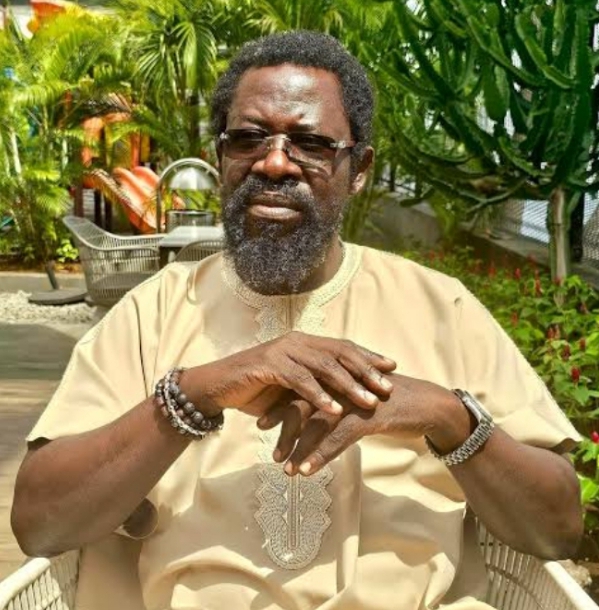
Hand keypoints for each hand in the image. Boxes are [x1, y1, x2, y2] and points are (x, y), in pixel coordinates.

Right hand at [179, 332, 395, 417]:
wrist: (218, 385)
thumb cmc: (256, 387)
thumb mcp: (290, 386)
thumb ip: (313, 385)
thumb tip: (342, 397)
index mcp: (305, 343)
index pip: (343, 347)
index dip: (368, 356)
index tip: (392, 366)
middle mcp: (298, 342)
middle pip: (340, 353)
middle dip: (367, 370)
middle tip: (389, 386)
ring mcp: (284, 351)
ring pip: (325, 366)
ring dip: (350, 384)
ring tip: (370, 401)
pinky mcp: (270, 365)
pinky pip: (301, 380)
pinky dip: (319, 395)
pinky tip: (334, 408)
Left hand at [258, 374, 469, 474]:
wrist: (427, 405)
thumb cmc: (392, 403)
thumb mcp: (361, 398)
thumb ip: (339, 401)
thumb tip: (318, 415)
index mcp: (338, 377)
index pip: (301, 388)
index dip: (281, 405)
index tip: (264, 423)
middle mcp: (342, 384)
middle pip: (303, 403)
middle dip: (283, 426)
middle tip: (269, 446)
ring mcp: (353, 399)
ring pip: (316, 424)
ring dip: (298, 447)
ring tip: (285, 468)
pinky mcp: (367, 416)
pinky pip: (337, 439)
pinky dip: (320, 456)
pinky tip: (307, 471)